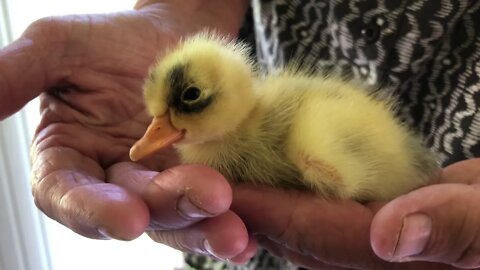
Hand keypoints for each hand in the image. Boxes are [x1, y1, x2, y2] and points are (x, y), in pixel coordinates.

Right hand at [1, 0, 255, 262]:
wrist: (174, 36)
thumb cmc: (111, 39)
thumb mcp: (56, 46)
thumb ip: (15, 74)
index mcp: (69, 157)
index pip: (67, 195)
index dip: (92, 211)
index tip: (125, 219)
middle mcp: (112, 179)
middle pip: (133, 208)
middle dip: (167, 209)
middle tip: (207, 198)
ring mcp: (159, 181)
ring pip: (176, 215)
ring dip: (204, 224)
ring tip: (234, 230)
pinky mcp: (201, 178)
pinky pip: (213, 205)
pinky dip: (231, 219)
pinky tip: (249, 231)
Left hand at [233, 159, 479, 268]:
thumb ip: (459, 228)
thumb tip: (390, 235)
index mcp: (400, 262)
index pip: (317, 236)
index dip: (265, 211)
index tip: (220, 188)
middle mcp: (382, 262)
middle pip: (301, 238)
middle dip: (254, 210)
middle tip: (209, 178)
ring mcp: (381, 248)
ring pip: (312, 228)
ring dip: (272, 202)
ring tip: (233, 175)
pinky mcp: (384, 228)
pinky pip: (333, 215)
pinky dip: (305, 195)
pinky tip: (284, 174)